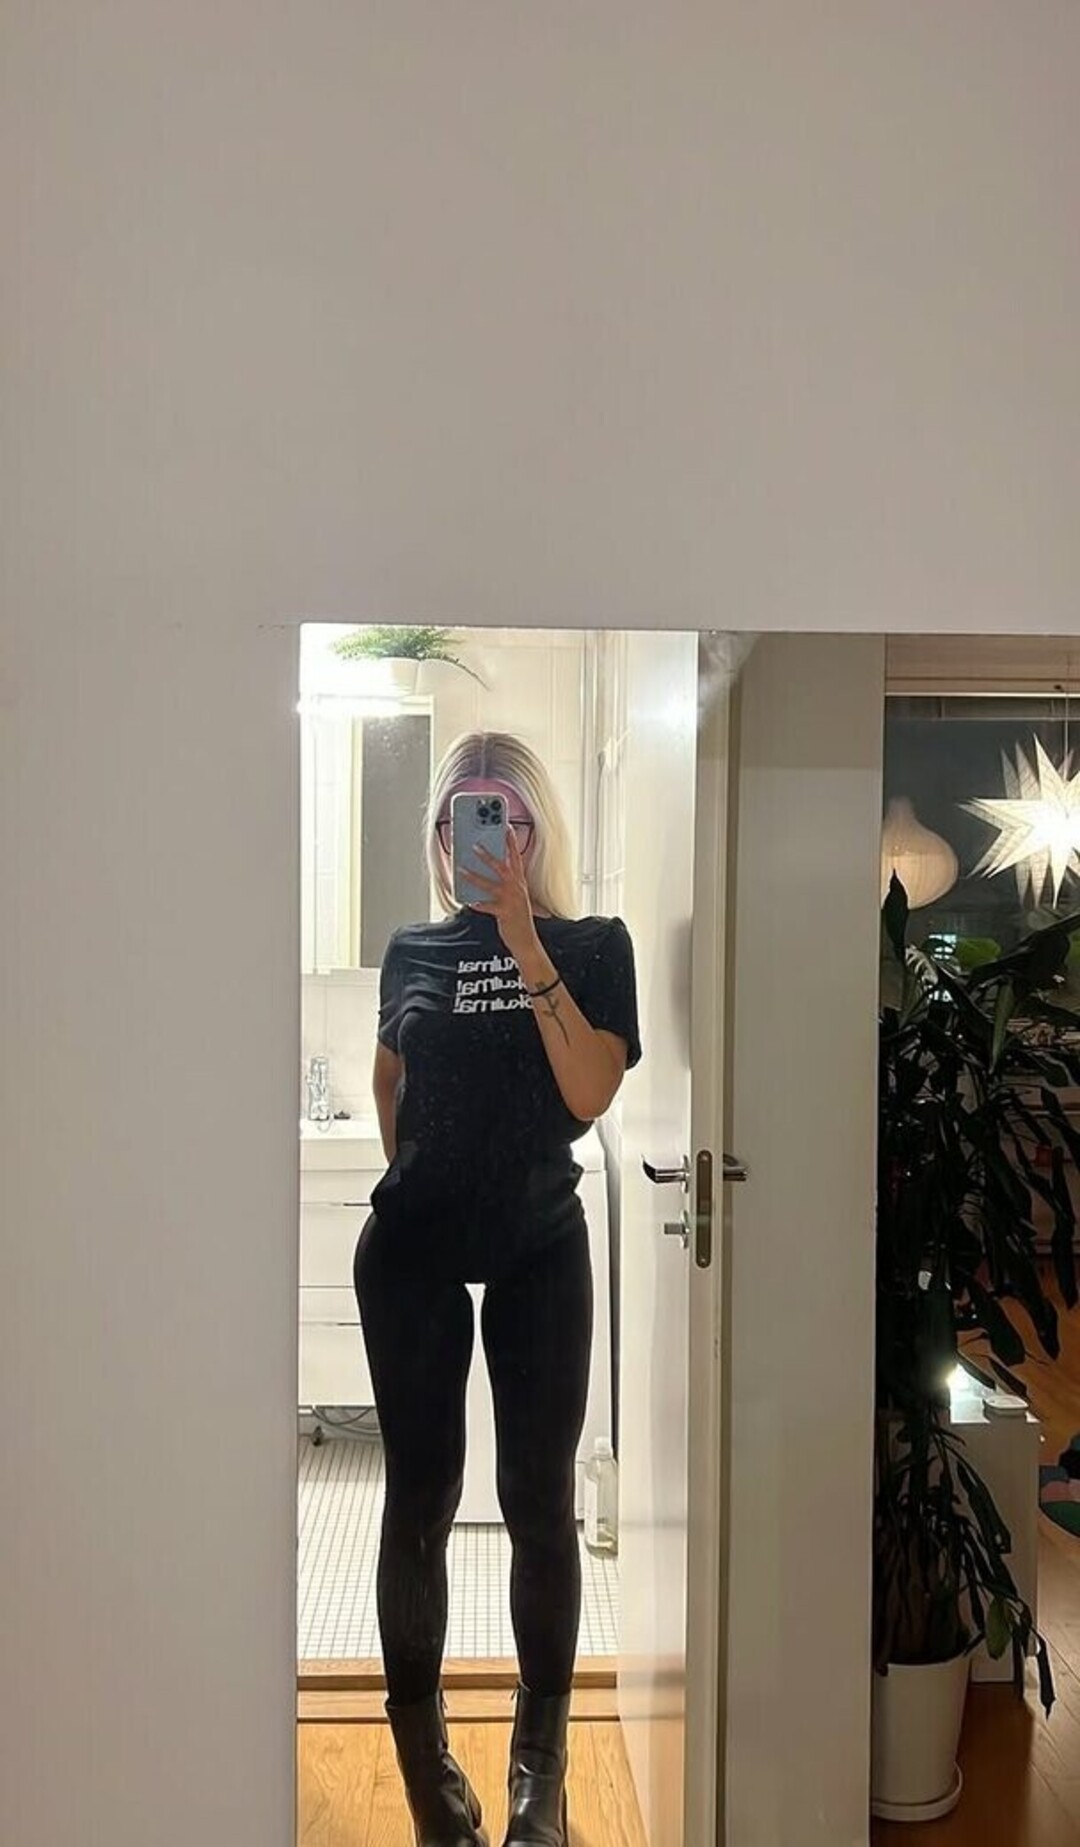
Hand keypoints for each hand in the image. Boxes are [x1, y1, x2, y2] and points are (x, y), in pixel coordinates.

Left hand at [459, 829, 541, 964]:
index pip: (516, 857)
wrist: (526, 940)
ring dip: (475, 876)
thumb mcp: (516, 897)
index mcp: (520, 882)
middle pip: (502, 866)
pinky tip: (469, 901)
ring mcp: (511, 900)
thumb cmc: (518, 918)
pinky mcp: (504, 913)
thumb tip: (486, 871)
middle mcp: (517, 889)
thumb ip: (505, 883)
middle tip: (475, 845)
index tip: (506, 827)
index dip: (511, 842)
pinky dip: (477, 903)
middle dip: (488, 855)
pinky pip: (487, 906)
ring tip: (462, 869)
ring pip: (490, 884)